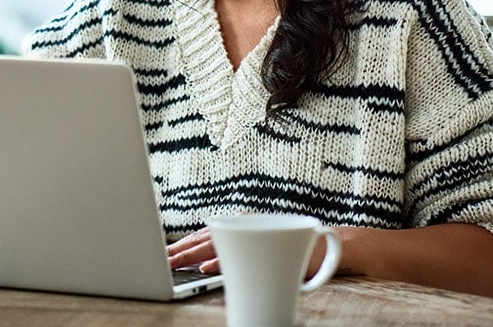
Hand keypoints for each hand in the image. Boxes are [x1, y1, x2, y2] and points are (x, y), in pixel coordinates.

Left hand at [167, 225, 334, 277]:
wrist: (331, 246)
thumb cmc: (291, 252)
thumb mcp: (257, 251)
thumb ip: (232, 253)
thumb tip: (202, 264)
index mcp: (239, 223)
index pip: (204, 235)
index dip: (182, 245)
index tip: (165, 255)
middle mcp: (244, 223)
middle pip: (204, 239)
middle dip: (180, 251)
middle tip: (161, 261)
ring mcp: (256, 233)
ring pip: (216, 246)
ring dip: (191, 257)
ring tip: (172, 264)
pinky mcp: (268, 247)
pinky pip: (239, 256)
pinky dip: (219, 263)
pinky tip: (203, 269)